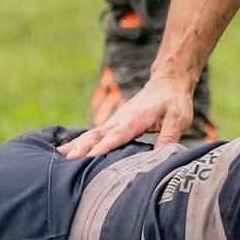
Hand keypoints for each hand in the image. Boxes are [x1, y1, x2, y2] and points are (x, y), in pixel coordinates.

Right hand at [58, 72, 193, 158]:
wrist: (167, 81)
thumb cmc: (174, 100)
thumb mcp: (178, 117)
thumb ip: (169, 136)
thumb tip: (164, 155)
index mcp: (135, 118)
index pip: (118, 135)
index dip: (105, 146)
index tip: (90, 156)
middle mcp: (122, 118)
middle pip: (99, 134)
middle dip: (83, 146)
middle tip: (68, 157)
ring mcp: (117, 120)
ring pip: (94, 133)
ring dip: (79, 143)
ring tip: (61, 154)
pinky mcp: (116, 122)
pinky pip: (97, 133)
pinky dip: (83, 140)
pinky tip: (72, 148)